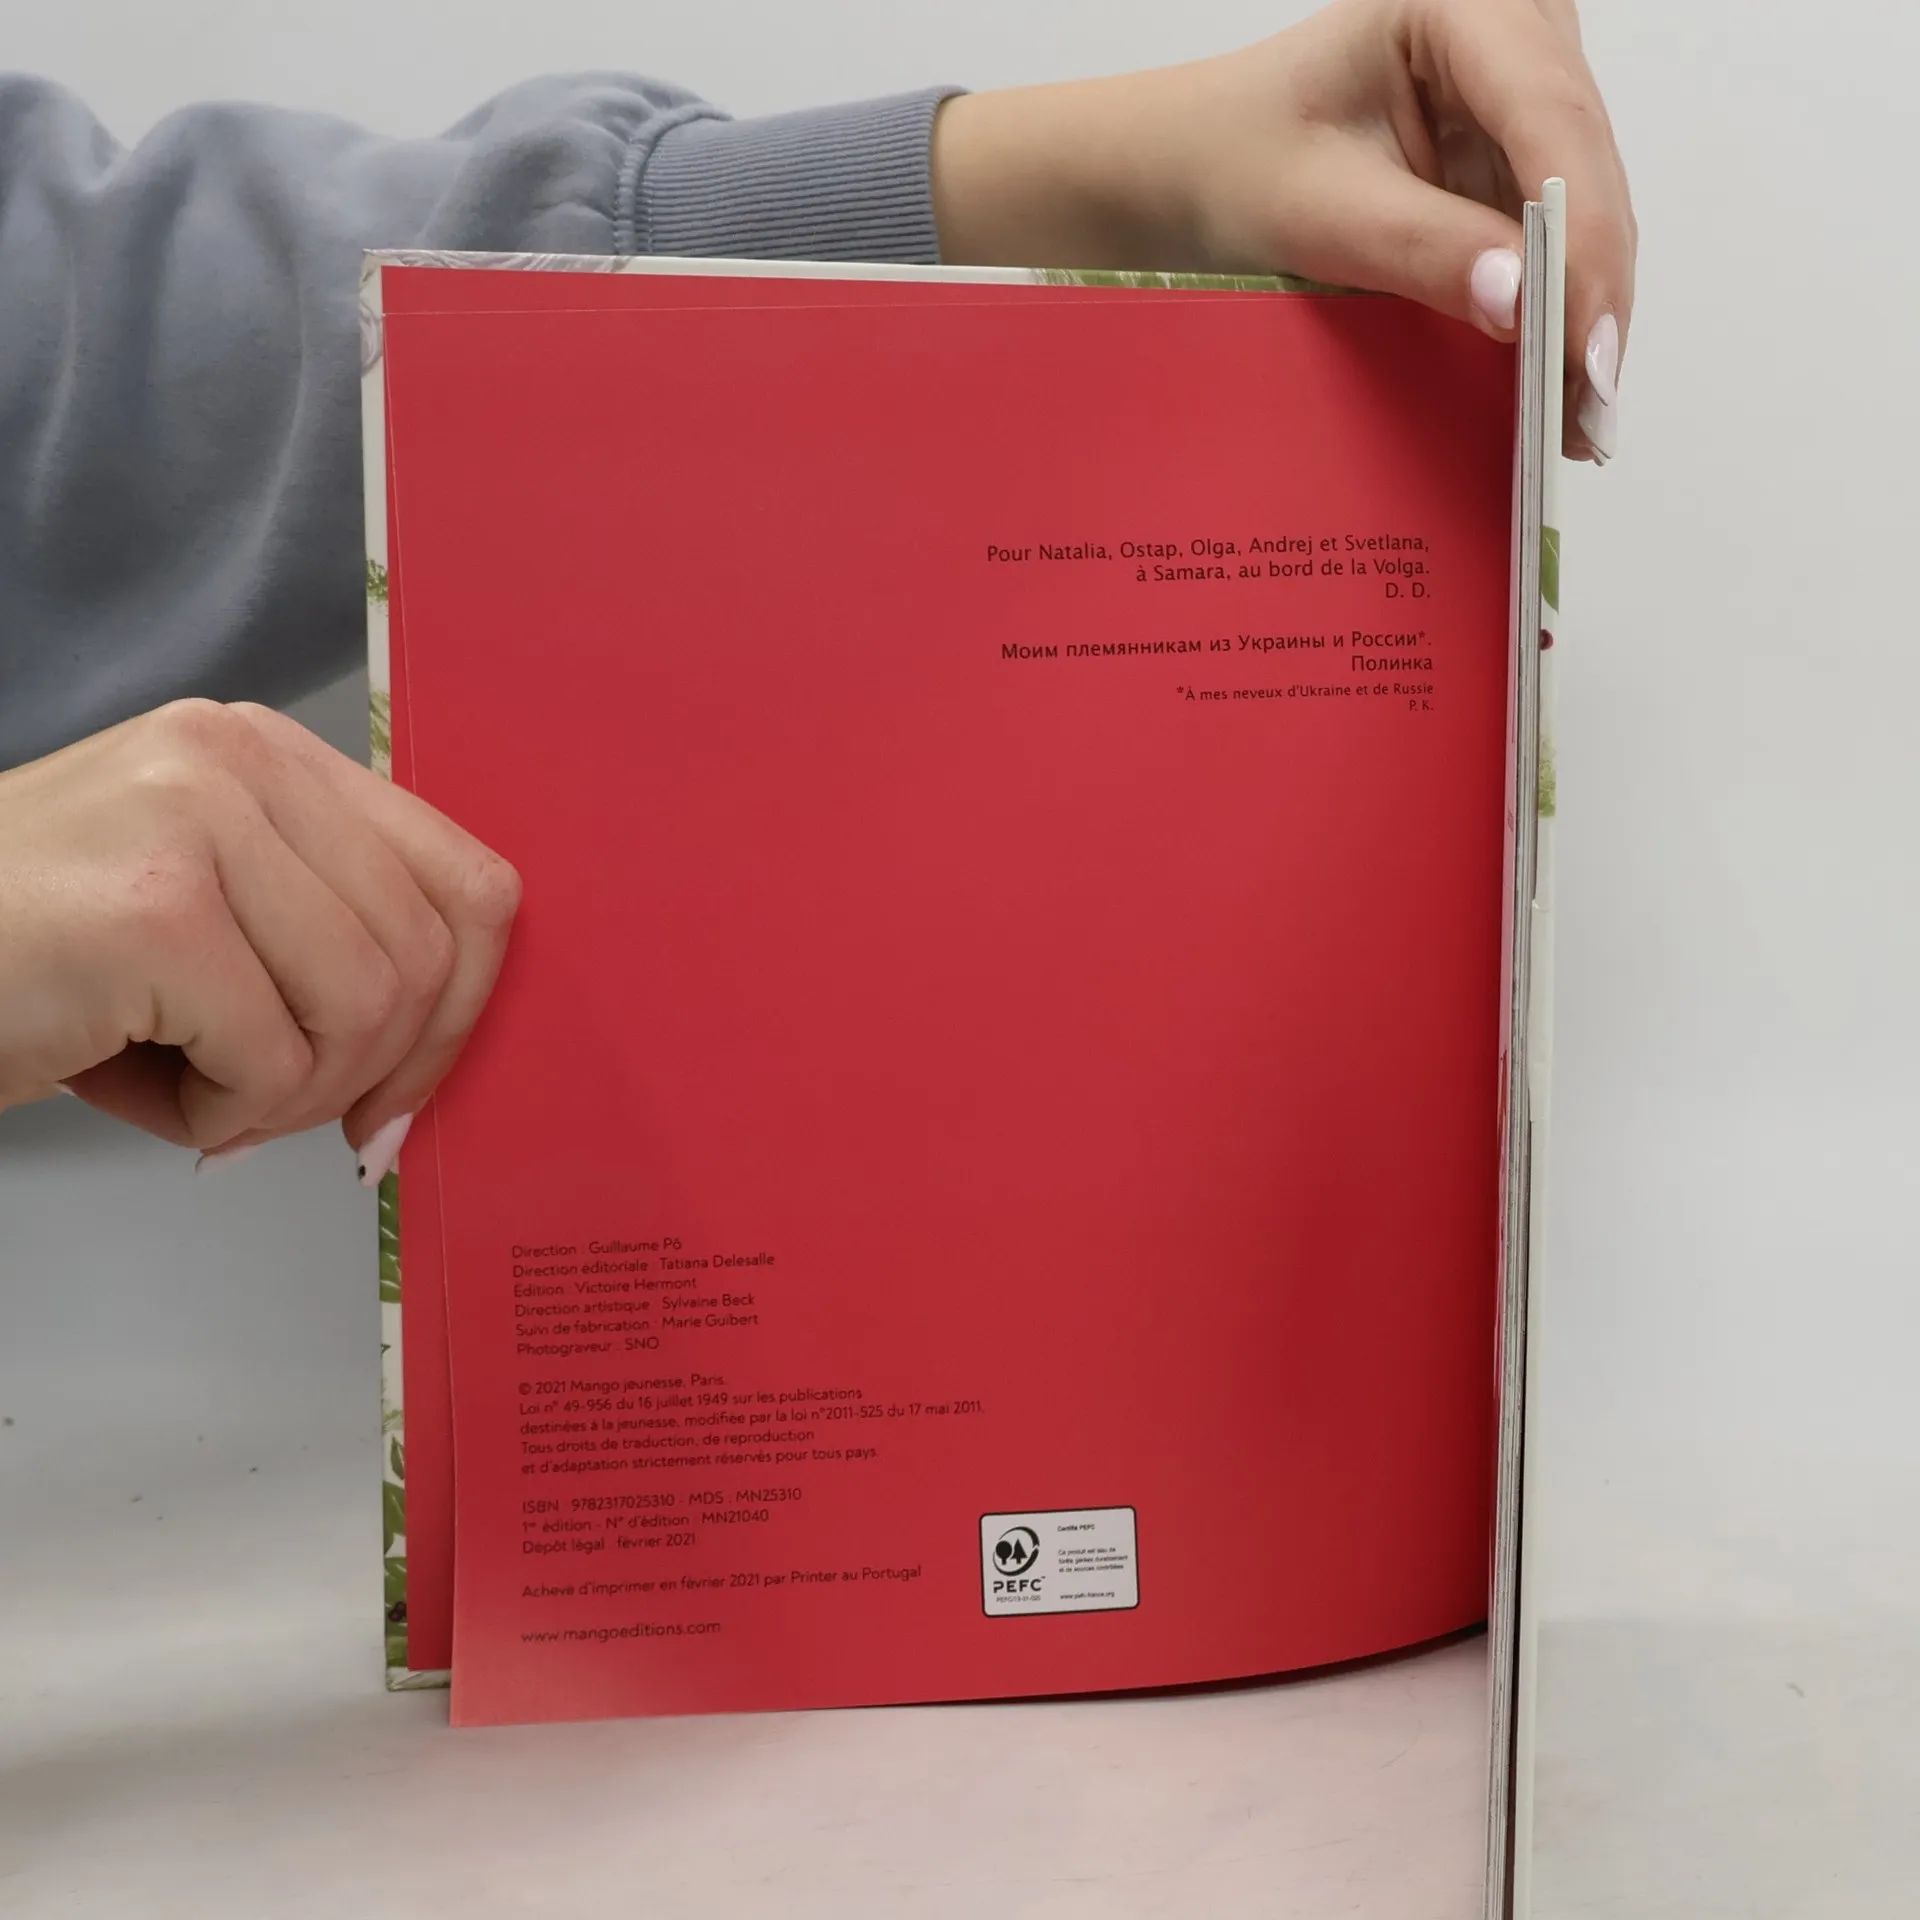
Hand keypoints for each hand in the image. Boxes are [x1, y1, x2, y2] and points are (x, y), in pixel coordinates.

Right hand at [0, 700, 519, 1177]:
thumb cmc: (32, 962)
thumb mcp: (209, 914)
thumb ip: (328, 936)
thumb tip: (441, 1048)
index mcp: (272, 754)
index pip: (468, 878)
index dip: (466, 1005)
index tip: (409, 1088)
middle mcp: (240, 758)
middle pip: (428, 954)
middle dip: (367, 1070)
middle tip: (269, 1104)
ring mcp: (194, 821)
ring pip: (364, 1011)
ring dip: (285, 1096)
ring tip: (188, 1081)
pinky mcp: (153, 912)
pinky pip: (276, 1063)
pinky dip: (219, 1116)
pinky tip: (136, 1082)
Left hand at [933, 0, 1632, 461]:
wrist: (1196, 166)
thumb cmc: (1235, 163)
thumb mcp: (1318, 212)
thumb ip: (1424, 250)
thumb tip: (1522, 305)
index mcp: (1462, 3)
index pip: (1549, 124)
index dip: (1580, 241)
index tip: (1584, 345)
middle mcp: (1516, 31)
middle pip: (1584, 170)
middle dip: (1592, 295)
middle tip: (1591, 411)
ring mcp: (1526, 93)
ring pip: (1587, 210)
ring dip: (1585, 315)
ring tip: (1582, 420)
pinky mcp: (1517, 155)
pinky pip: (1557, 237)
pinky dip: (1556, 311)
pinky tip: (1560, 387)